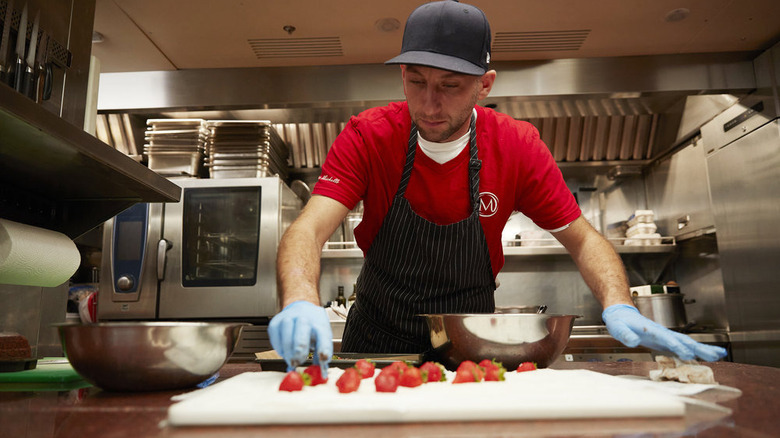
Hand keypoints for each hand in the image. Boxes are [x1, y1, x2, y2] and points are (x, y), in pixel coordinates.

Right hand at [268, 300, 332, 373]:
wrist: (301, 308)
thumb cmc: (313, 326)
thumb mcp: (322, 337)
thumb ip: (322, 355)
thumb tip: (321, 374)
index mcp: (319, 323)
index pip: (324, 336)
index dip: (323, 349)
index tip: (322, 359)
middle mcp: (305, 318)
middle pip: (302, 333)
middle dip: (300, 350)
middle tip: (298, 362)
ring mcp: (289, 318)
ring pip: (287, 336)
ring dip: (288, 352)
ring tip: (291, 359)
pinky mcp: (275, 322)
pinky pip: (275, 338)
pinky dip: (279, 349)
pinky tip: (284, 351)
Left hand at [602, 304, 726, 361]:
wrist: (622, 314)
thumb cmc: (620, 322)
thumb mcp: (618, 328)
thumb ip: (625, 335)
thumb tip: (634, 341)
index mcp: (651, 329)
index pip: (666, 338)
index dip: (677, 346)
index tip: (688, 354)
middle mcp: (661, 332)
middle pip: (684, 340)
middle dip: (700, 348)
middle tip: (716, 355)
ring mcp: (665, 336)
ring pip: (687, 342)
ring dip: (703, 348)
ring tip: (720, 354)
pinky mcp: (665, 341)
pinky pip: (682, 346)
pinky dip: (695, 351)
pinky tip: (705, 357)